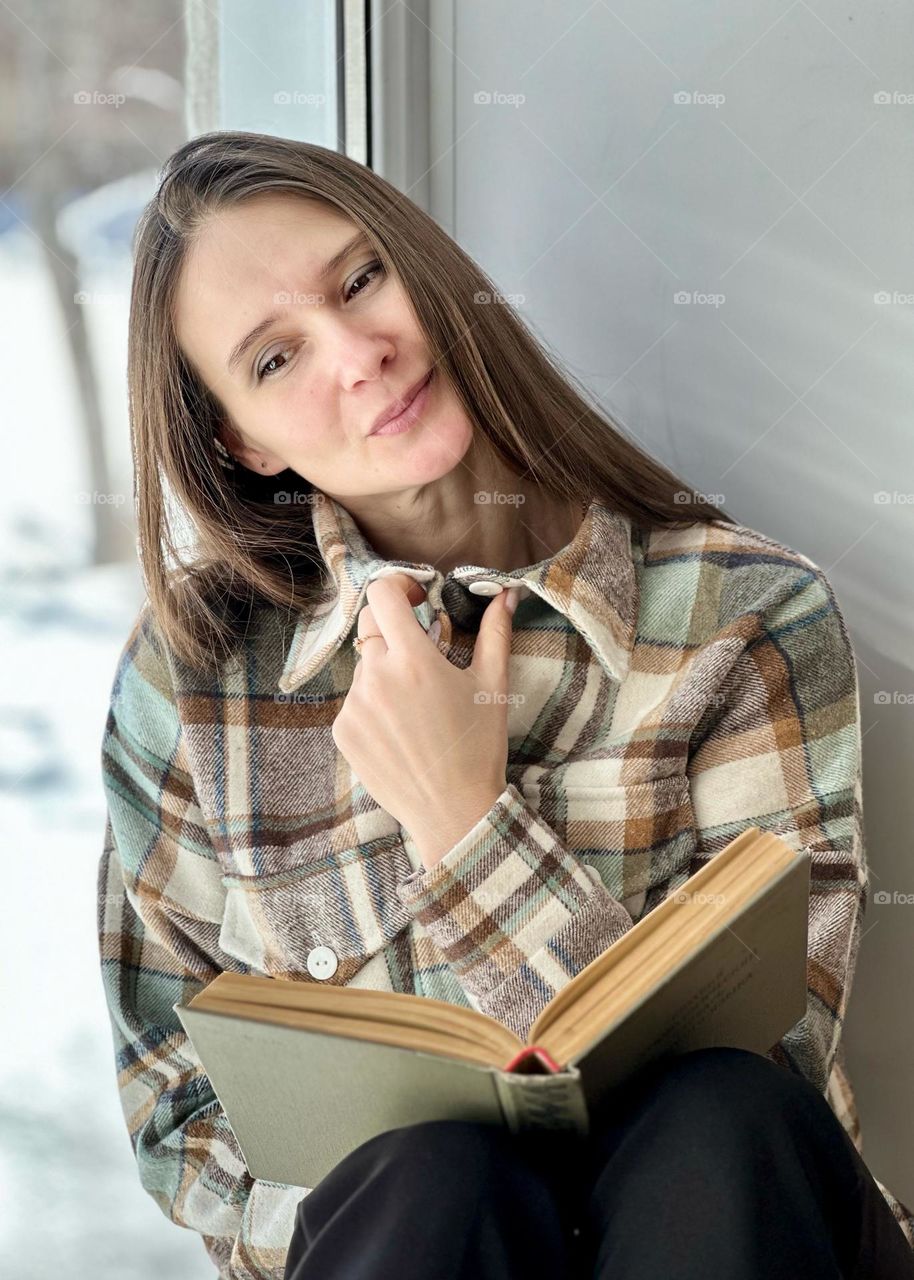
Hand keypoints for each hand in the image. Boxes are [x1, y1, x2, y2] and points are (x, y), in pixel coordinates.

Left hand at [331, 573, 517, 866]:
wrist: (452, 812)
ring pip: (365, 667)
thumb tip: (506, 594)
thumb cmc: (478, 747)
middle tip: (422, 652)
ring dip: (387, 672)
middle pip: (371, 626)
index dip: (399, 587)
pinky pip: (355, 701)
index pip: (382, 594)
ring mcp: (354, 706)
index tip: (417, 600)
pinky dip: (375, 705)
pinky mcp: (342, 732)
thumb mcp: (492, 685)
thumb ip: (495, 632)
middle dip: (395, 628)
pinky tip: (402, 731)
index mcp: (413, 660)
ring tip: (418, 707)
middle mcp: (376, 678)